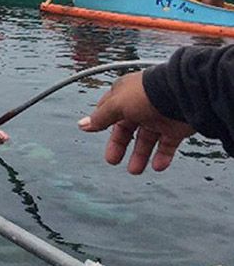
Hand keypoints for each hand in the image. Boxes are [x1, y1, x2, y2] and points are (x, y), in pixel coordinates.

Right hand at [78, 71, 194, 173]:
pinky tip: (157, 166)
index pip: (109, 110)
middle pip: (126, 129)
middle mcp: (141, 106)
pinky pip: (167, 146)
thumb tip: (82, 125)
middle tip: (112, 160)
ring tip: (134, 171)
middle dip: (119, 146)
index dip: (101, 122)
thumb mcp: (117, 105)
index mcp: (125, 95)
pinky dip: (162, 157)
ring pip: (147, 140)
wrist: (183, 94)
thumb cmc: (146, 94)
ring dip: (140, 156)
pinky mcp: (176, 128)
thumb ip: (100, 117)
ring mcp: (159, 117)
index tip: (93, 133)